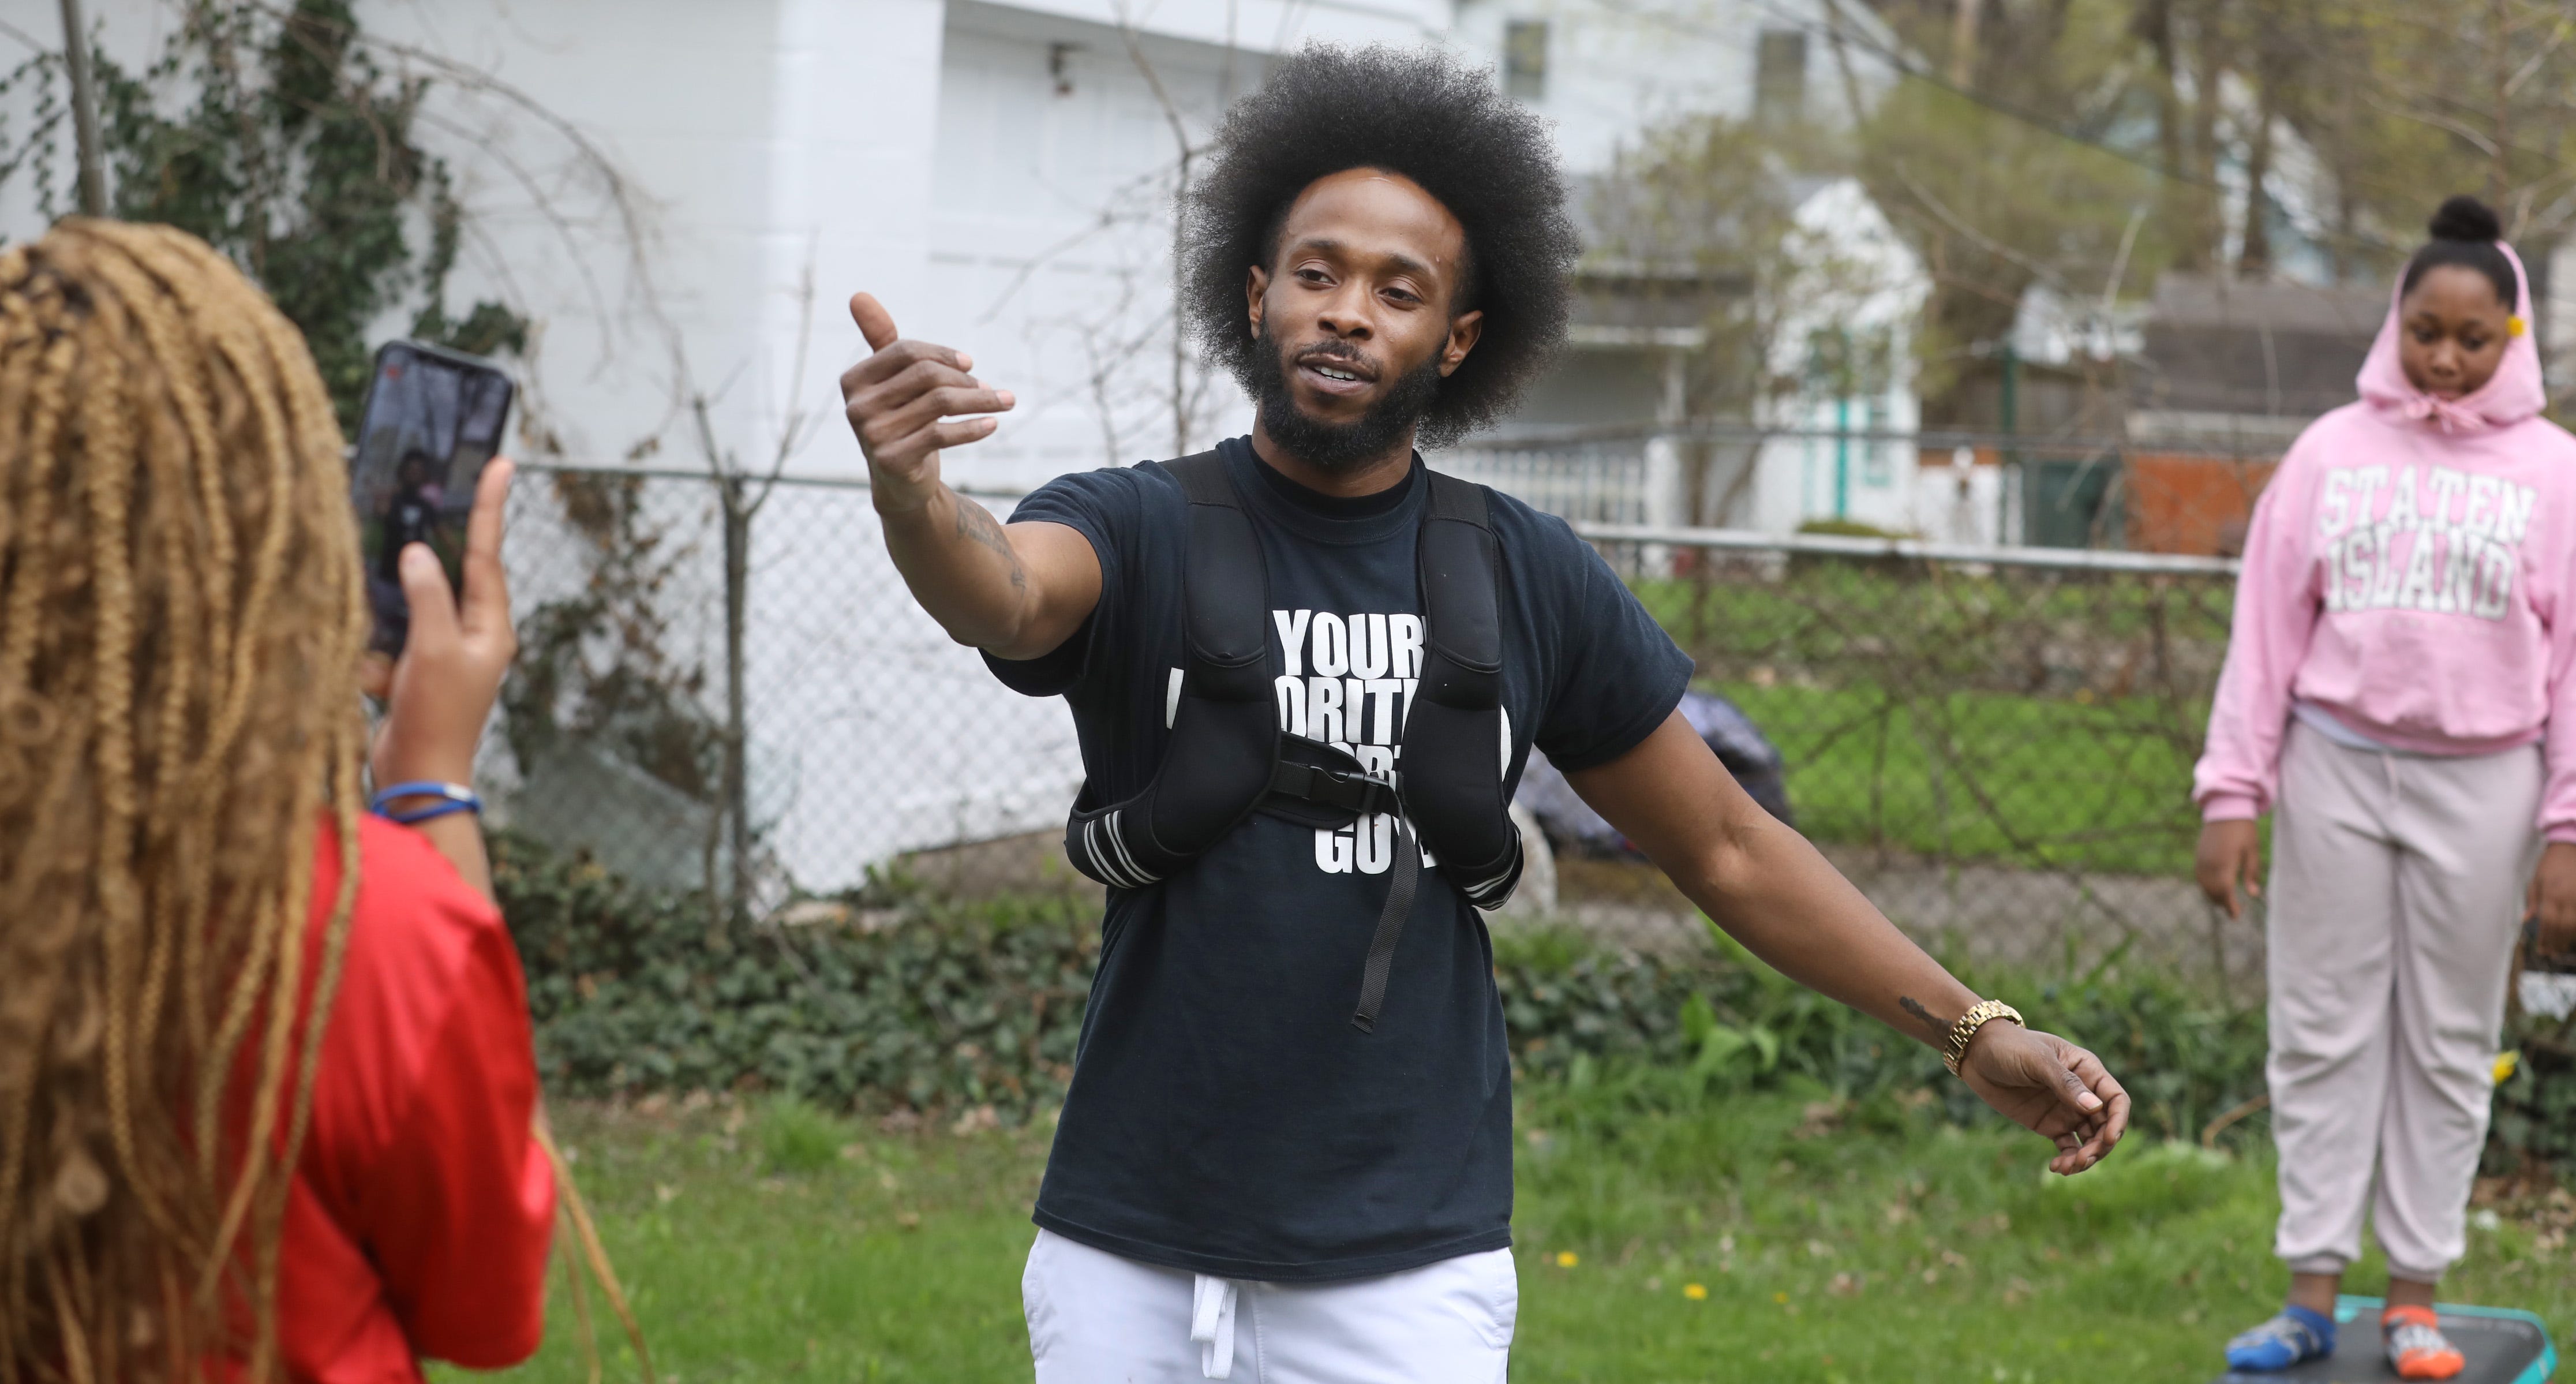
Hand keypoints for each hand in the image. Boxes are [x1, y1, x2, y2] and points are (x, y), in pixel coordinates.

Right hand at [363, 459, 516, 793]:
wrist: (418, 778)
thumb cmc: (437, 718)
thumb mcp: (436, 650)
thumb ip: (428, 597)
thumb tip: (420, 553)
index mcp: (491, 625)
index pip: (488, 553)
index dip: (490, 506)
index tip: (502, 463)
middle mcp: (472, 632)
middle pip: (452, 570)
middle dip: (434, 540)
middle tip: (428, 492)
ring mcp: (441, 649)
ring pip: (413, 599)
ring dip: (395, 594)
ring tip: (392, 591)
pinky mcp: (412, 666)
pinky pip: (390, 633)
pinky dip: (376, 638)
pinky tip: (373, 655)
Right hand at [841, 293, 1012, 513]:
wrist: (900, 484)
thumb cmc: (901, 421)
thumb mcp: (891, 381)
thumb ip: (881, 341)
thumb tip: (858, 294)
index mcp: (854, 380)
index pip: (905, 351)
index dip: (942, 354)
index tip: (970, 364)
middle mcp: (857, 406)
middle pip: (926, 375)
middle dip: (966, 379)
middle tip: (991, 389)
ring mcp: (872, 435)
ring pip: (940, 403)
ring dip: (981, 400)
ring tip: (1005, 402)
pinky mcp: (892, 460)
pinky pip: (942, 434)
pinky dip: (973, 427)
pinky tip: (993, 424)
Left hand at [1956, 1023, 2129, 1175]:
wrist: (1977, 1054)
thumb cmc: (2010, 1046)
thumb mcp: (2037, 1060)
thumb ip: (2065, 1083)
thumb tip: (2095, 1108)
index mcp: (2087, 1070)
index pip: (2116, 1099)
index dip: (2118, 1120)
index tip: (2108, 1139)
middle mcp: (2082, 1093)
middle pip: (2105, 1125)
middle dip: (2100, 1146)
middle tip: (2082, 1159)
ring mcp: (2067, 1111)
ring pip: (2089, 1140)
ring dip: (2085, 1157)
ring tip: (2067, 1168)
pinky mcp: (2050, 1125)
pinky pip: (2068, 1147)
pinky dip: (2068, 1160)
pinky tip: (2057, 1167)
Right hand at [2195, 818, 2262, 918]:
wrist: (2225, 809)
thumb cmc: (2243, 830)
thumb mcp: (2252, 851)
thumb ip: (2251, 873)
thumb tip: (2253, 894)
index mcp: (2224, 864)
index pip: (2225, 892)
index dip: (2230, 906)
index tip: (2236, 915)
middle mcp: (2209, 864)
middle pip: (2213, 892)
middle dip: (2222, 903)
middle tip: (2233, 911)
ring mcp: (2201, 860)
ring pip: (2204, 885)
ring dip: (2213, 895)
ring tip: (2223, 901)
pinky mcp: (2198, 855)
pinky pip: (2199, 876)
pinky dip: (2206, 885)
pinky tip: (2214, 886)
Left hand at [2526, 841, 2575, 957]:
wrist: (2569, 847)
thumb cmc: (2550, 864)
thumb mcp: (2536, 880)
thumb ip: (2533, 901)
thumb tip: (2527, 920)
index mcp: (2551, 894)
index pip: (2547, 923)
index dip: (2545, 939)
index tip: (2542, 950)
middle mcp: (2567, 898)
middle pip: (2562, 927)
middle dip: (2557, 942)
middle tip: (2552, 953)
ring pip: (2575, 925)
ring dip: (2568, 938)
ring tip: (2562, 948)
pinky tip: (2572, 935)